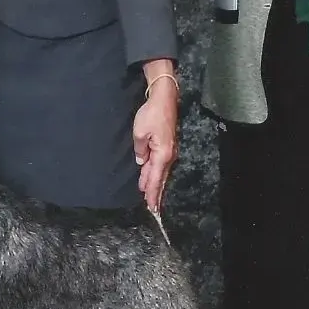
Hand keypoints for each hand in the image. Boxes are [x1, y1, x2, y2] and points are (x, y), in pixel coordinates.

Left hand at [133, 65, 178, 211]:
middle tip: (152, 208)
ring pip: (160, 172)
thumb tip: (141, 162)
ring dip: (154, 183)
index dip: (152, 193)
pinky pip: (160, 164)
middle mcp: (168, 156)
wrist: (164, 99)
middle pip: (160, 178)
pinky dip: (155, 173)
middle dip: (155, 193)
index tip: (151, 207)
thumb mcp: (140, 134)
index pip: (155, 178)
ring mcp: (169, 151)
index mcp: (162, 155)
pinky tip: (150, 176)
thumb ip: (140, 150)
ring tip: (149, 196)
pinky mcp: (167, 145)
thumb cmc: (151, 115)